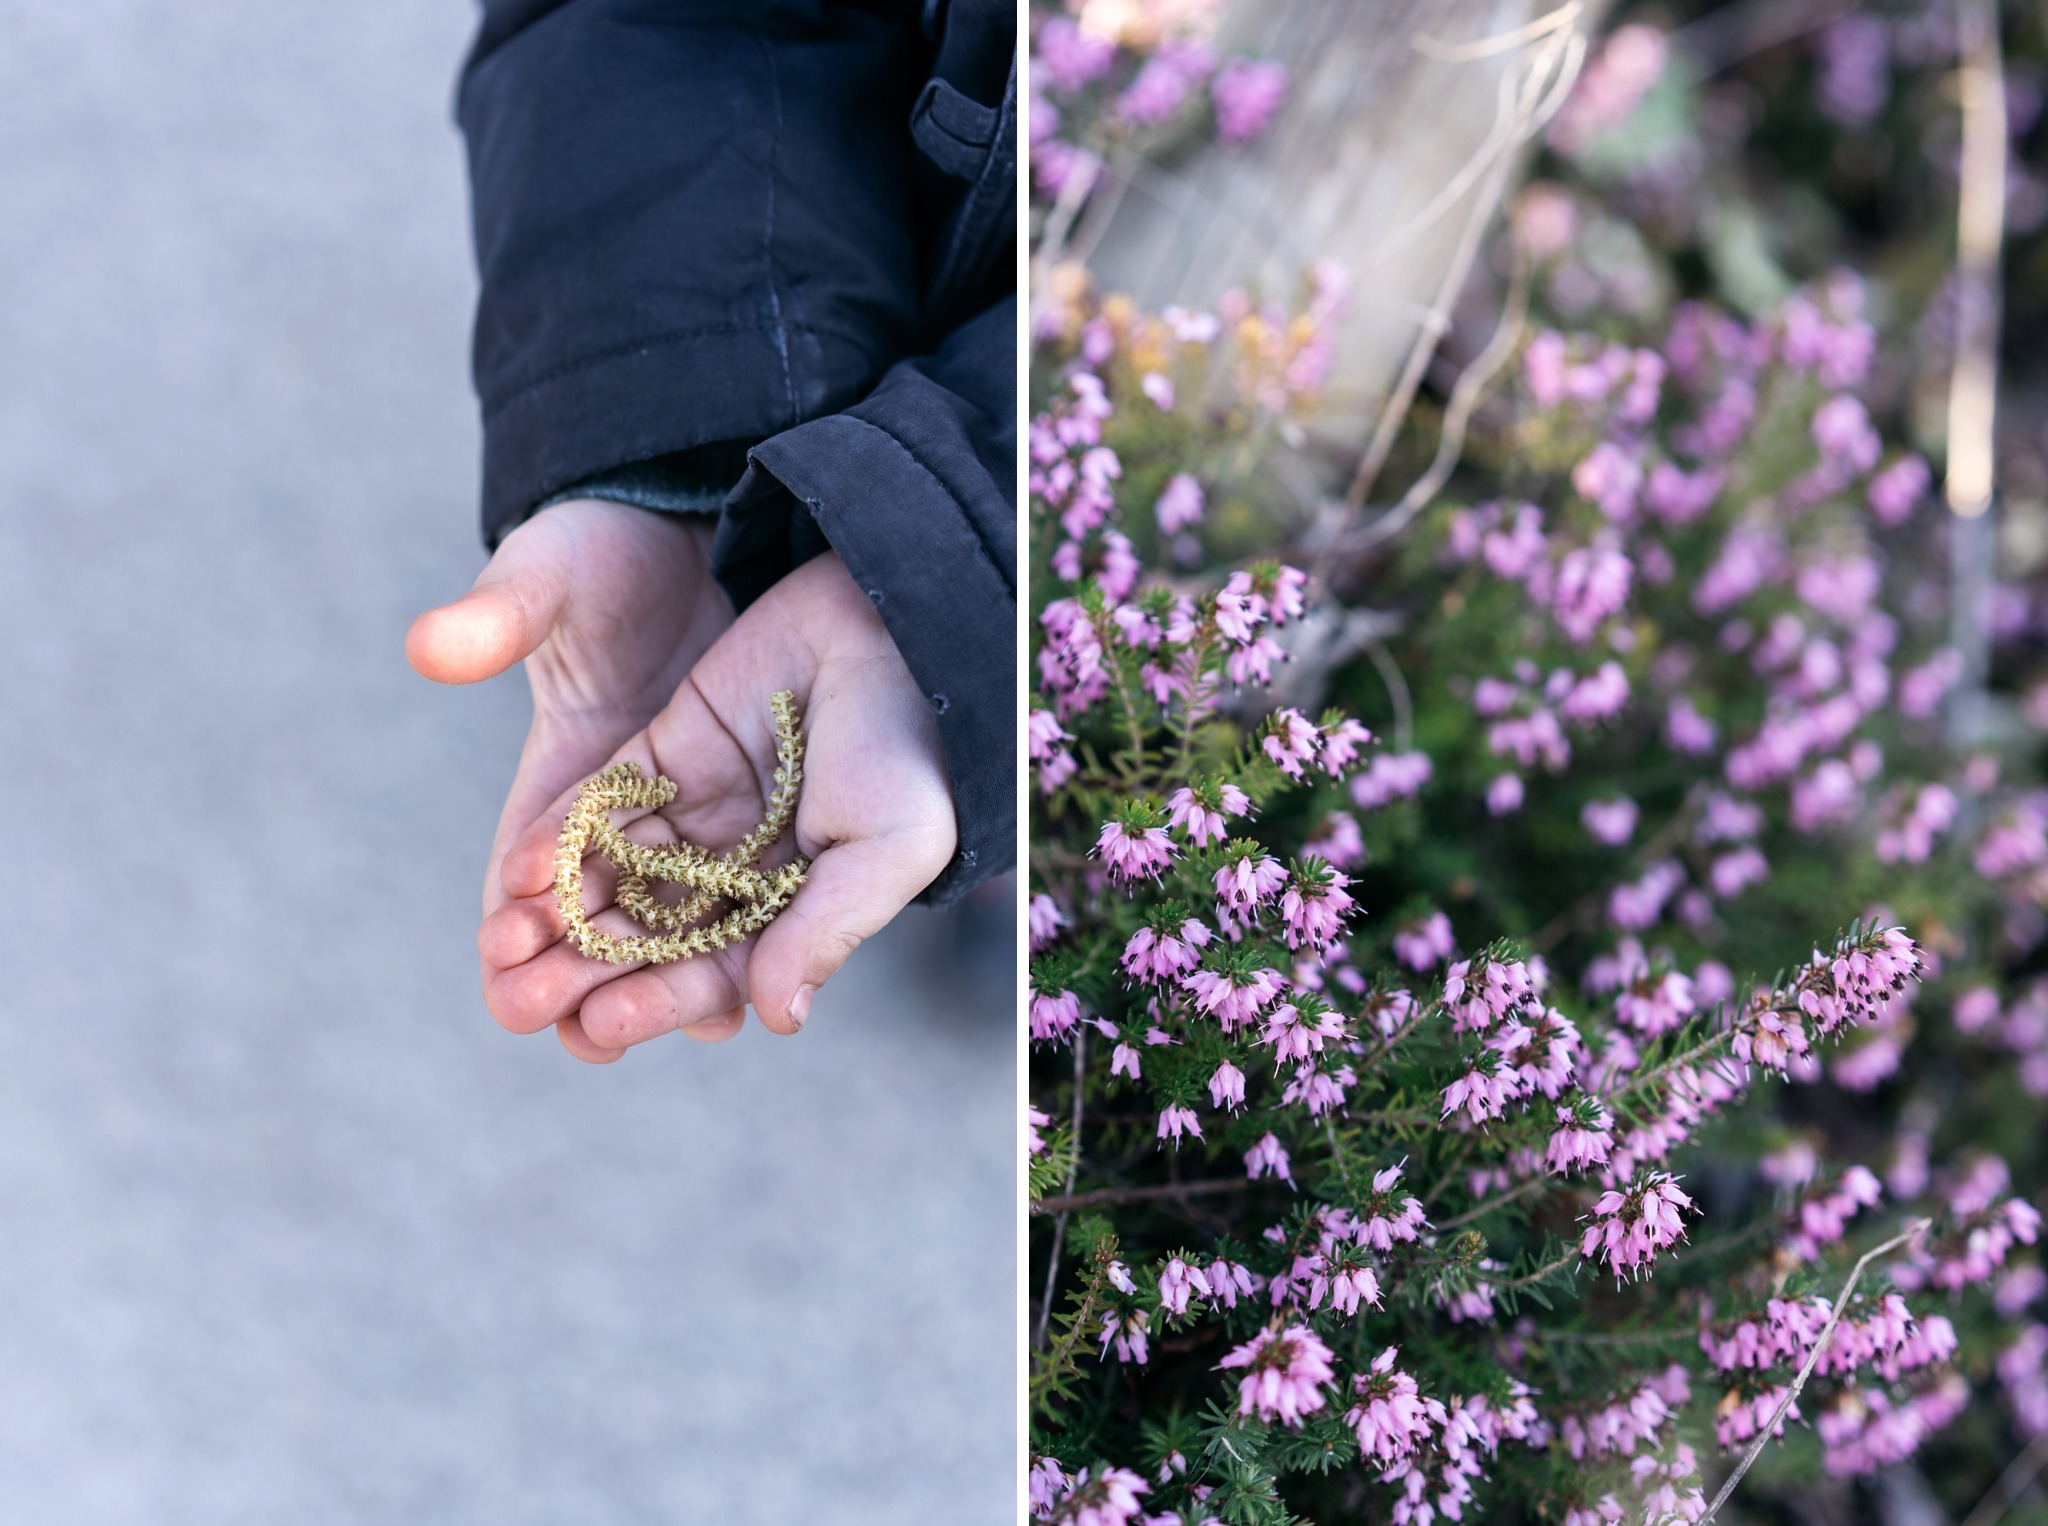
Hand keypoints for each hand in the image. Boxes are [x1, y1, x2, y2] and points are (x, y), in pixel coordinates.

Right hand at [405, 497, 734, 975]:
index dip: (509, 925)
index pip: (517, 875)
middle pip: (594, 925)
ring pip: (671, 927)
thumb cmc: (599, 552)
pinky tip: (751, 991)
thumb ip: (500, 613)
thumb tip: (431, 646)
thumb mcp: (549, 576)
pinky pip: (738, 898)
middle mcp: (617, 820)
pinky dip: (735, 945)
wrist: (688, 533)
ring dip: (666, 980)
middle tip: (586, 1031)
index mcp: (554, 781)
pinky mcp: (746, 812)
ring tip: (692, 1021)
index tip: (508, 960)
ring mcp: (687, 821)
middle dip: (582, 982)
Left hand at [472, 551, 957, 1061]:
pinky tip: (522, 871)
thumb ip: (826, 930)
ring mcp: (699, 809)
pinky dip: (560, 839)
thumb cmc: (910, 748)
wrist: (893, 625)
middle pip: (651, 934)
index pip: (714, 971)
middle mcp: (740, 867)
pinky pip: (601, 805)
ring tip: (504, 944)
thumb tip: (774, 1019)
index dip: (657, 1001)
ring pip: (616, 877)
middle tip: (523, 1003)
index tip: (600, 1029)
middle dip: (587, 970)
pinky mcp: (665, 750)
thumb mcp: (889, 847)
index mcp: (797, 904)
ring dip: (559, 913)